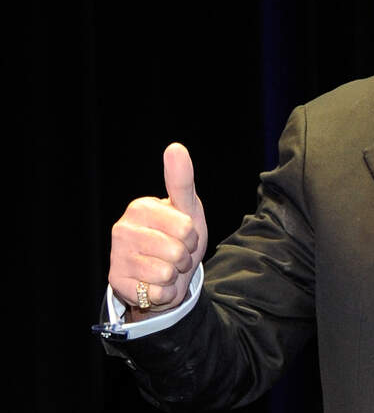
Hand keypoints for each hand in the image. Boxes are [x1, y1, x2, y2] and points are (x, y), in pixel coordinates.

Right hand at [108, 143, 207, 317]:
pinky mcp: (116, 281)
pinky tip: (153, 283)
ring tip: (164, 267)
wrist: (165, 277)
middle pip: (177, 250)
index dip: (191, 236)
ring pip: (166, 271)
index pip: (185, 226)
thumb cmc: (178, 238)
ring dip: (173, 274)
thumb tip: (175, 147)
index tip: (183, 233)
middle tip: (174, 254)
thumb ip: (181, 180)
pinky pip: (156, 291)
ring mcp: (117, 255)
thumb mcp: (187, 209)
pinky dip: (163, 291)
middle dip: (183, 256)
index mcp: (141, 207)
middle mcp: (122, 228)